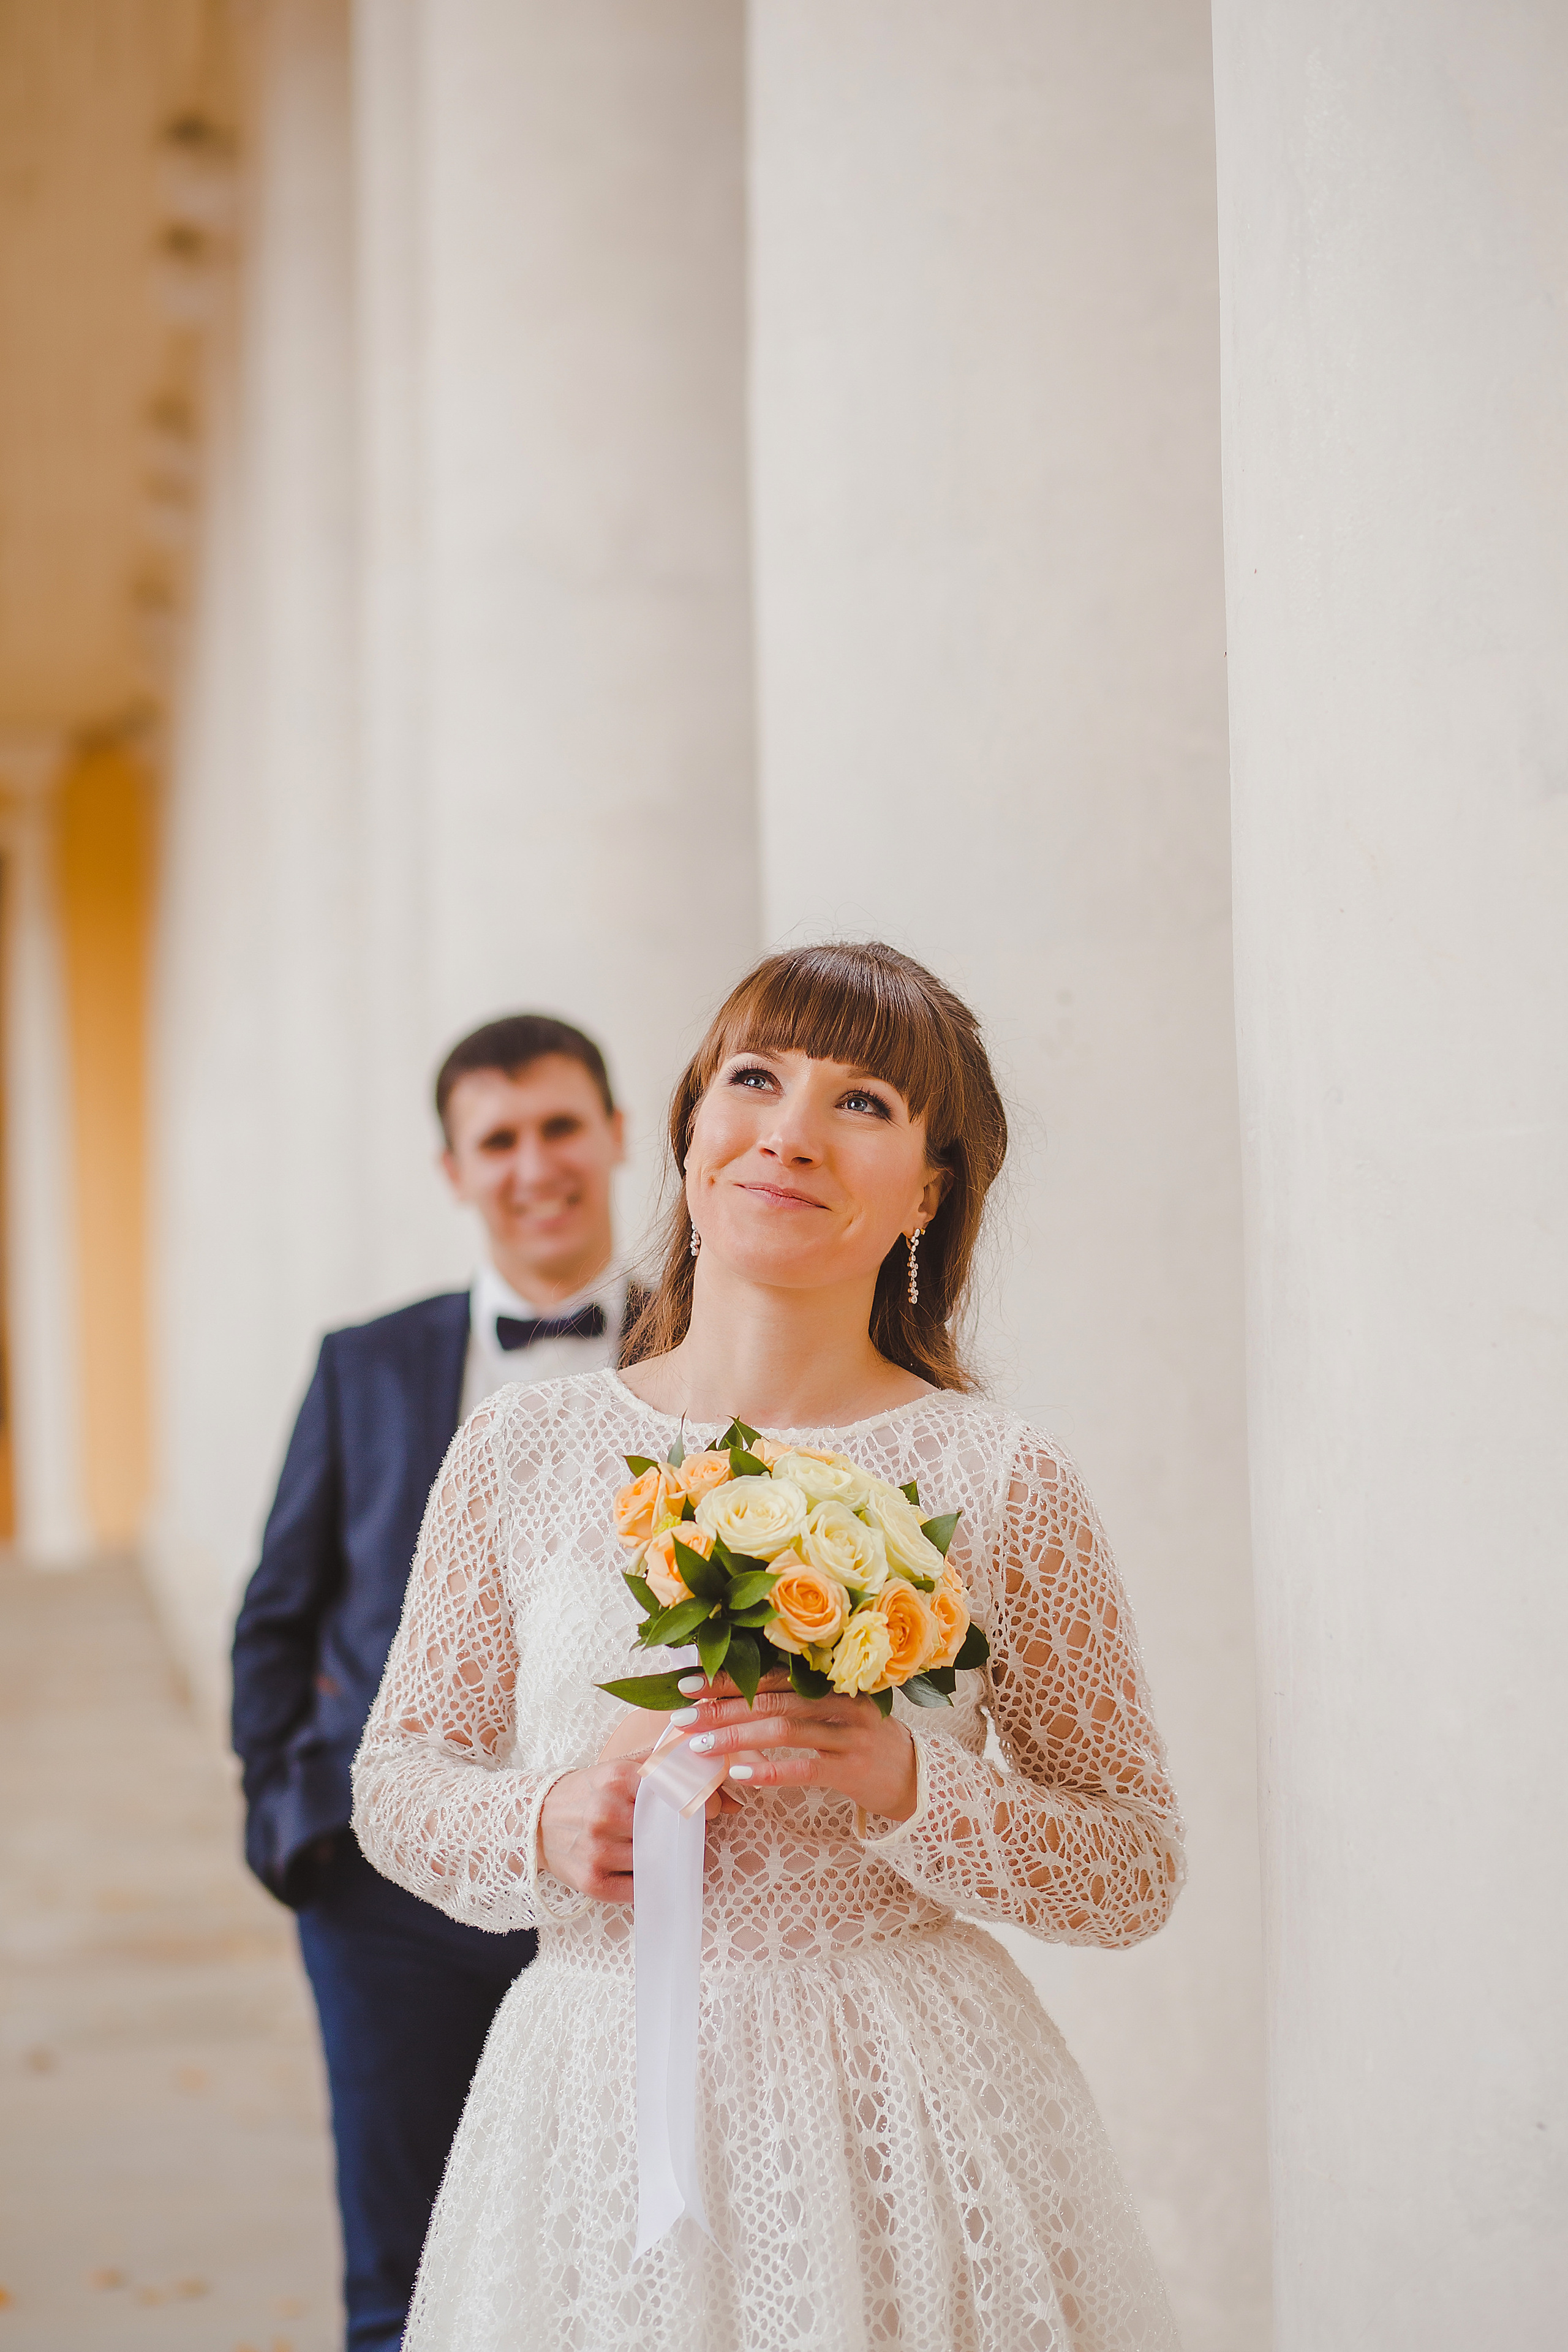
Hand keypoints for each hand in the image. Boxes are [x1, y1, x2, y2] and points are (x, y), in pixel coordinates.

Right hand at [538, 1752, 736, 1904]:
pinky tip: (649, 1871)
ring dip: (670, 1860)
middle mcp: (605, 1813)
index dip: (700, 1801)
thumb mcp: (618, 1768)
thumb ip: (664, 1766)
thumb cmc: (588, 1793)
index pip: (674, 1792)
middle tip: (691, 1834)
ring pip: (655, 1860)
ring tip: (670, 1852)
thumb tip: (719, 1783)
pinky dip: (649, 1882)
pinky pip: (637, 1889)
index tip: (713, 1807)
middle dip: (686, 1834)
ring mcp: (597, 1850)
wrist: (536, 1820)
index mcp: (616, 1778)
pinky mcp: (592, 1882)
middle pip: (668, 1830)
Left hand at [670, 1673, 917, 1823]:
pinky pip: (804, 1768)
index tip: (687, 1684)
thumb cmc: (862, 1740)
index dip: (727, 1677)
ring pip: (783, 1730)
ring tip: (699, 1746)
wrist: (916, 1778)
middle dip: (721, 1707)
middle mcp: (840, 1700)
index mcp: (832, 1679)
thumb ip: (794, 1699)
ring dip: (736, 1737)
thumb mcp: (834, 1710)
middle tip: (680, 1716)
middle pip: (772, 1698)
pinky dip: (769, 1771)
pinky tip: (739, 1775)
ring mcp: (848, 1734)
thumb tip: (734, 1695)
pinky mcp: (852, 1769)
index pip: (771, 1673)